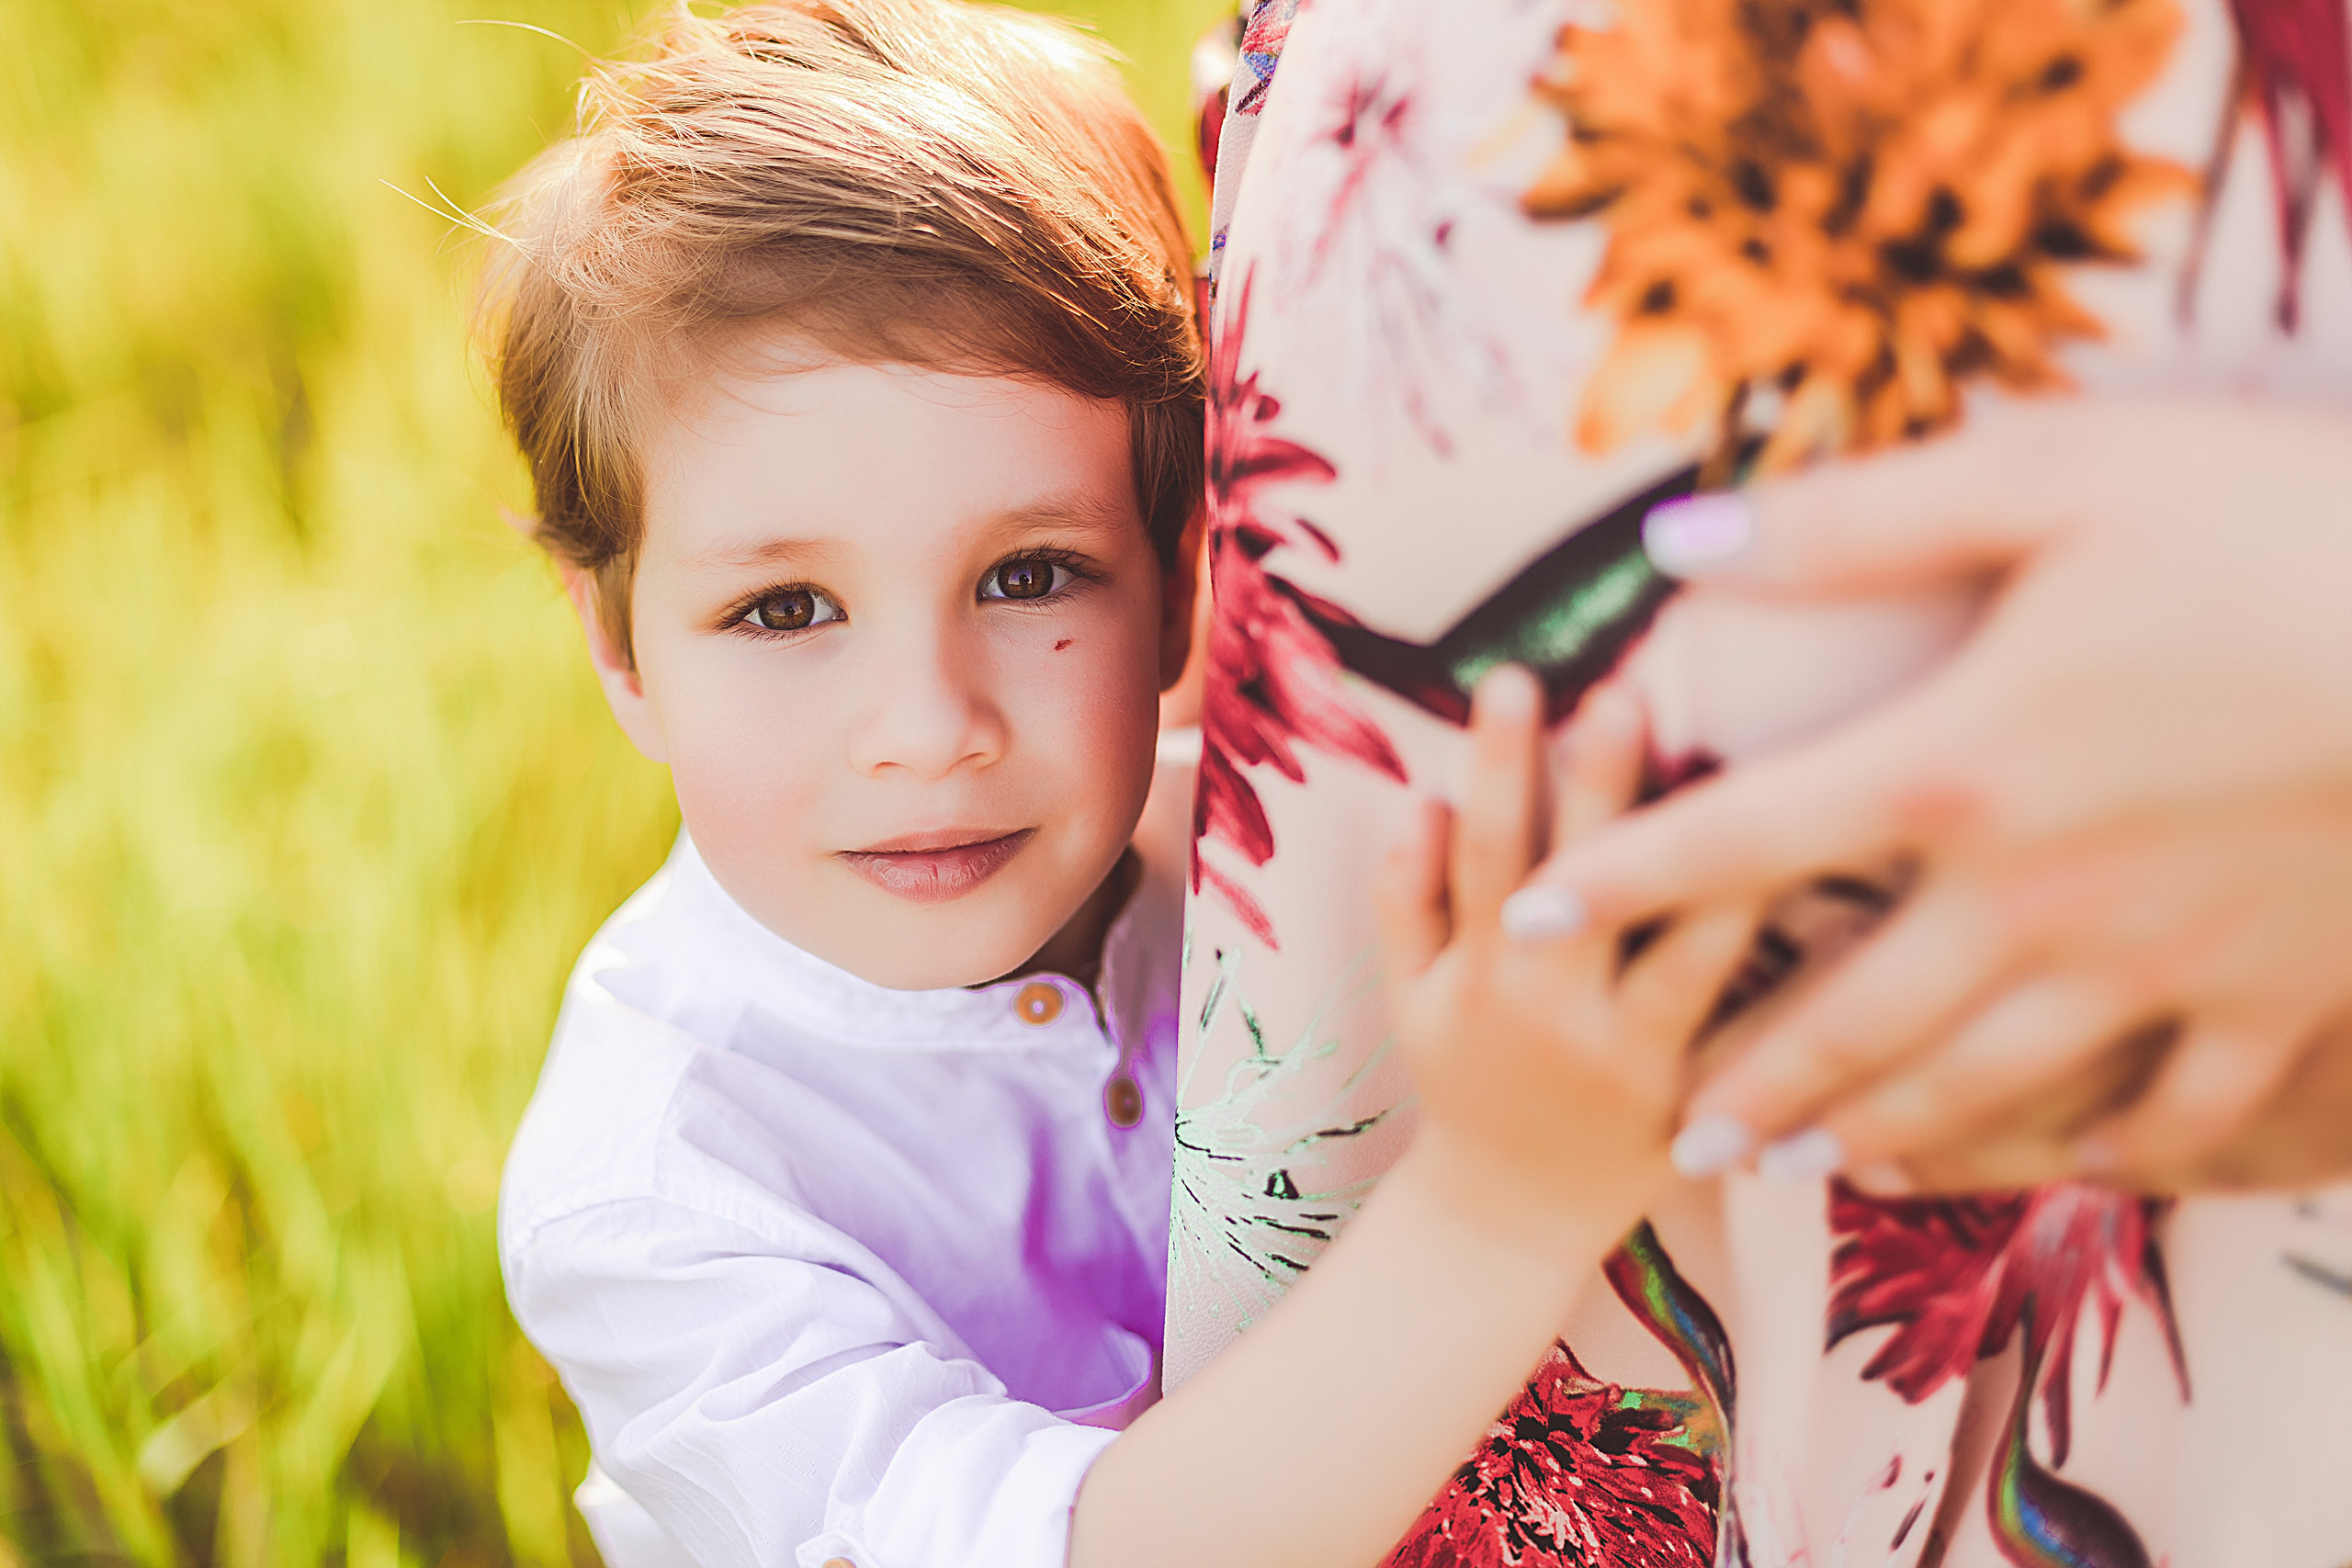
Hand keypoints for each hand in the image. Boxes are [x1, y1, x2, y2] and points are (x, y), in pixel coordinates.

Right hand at [1375, 665, 1755, 1235]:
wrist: (1510, 1220)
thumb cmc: (1462, 1079)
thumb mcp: (1411, 993)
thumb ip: (1405, 897)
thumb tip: (1421, 797)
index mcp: (1488, 975)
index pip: (1489, 852)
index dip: (1500, 766)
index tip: (1515, 678)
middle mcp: (1561, 1015)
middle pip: (1588, 888)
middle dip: (1604, 788)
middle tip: (1631, 691)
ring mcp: (1643, 1063)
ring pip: (1692, 958)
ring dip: (1727, 868)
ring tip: (1771, 781)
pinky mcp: (1710, 1104)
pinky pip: (1764, 1031)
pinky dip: (1807, 973)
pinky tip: (1852, 901)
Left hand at [1531, 396, 2351, 1191]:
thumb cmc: (2284, 527)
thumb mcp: (2062, 472)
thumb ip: (1859, 516)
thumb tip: (1679, 540)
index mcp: (1957, 764)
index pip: (1738, 844)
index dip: (1617, 884)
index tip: (1530, 926)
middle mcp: (2030, 897)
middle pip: (1845, 1013)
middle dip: (1745, 1069)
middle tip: (1673, 1123)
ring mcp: (2153, 969)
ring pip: (1976, 1086)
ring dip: (1872, 1128)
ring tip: (1805, 1159)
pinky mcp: (2269, 1002)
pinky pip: (2154, 1119)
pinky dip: (2075, 1156)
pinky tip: (2032, 1172)